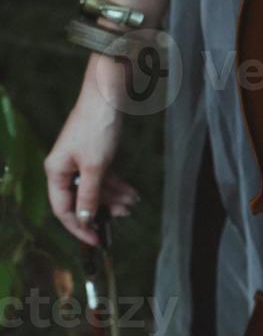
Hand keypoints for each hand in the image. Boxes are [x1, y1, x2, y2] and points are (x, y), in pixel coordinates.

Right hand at [44, 54, 137, 245]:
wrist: (108, 95)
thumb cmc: (97, 128)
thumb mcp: (95, 167)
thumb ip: (89, 195)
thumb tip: (84, 219)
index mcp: (56, 172)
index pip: (63, 210)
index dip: (80, 227)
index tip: (97, 240)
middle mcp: (64, 168)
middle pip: (82, 199)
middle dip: (104, 209)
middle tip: (125, 215)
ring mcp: (79, 161)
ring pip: (95, 189)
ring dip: (115, 198)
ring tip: (134, 202)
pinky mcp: (93, 154)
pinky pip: (103, 177)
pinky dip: (117, 185)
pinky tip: (132, 192)